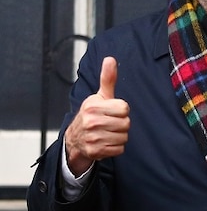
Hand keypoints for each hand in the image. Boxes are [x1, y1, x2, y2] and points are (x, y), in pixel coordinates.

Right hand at [64, 56, 130, 176]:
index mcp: (93, 106)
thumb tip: (110, 59)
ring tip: (107, 132)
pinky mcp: (95, 151)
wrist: (75, 138)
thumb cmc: (91, 114)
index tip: (111, 111)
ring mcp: (92, 138)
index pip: (124, 109)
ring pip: (124, 137)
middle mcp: (91, 121)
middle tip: (110, 123)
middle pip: (126, 124)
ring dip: (119, 136)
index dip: (121, 110)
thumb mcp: (99, 96)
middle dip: (121, 124)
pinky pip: (120, 149)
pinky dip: (116, 147)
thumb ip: (107, 78)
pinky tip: (106, 142)